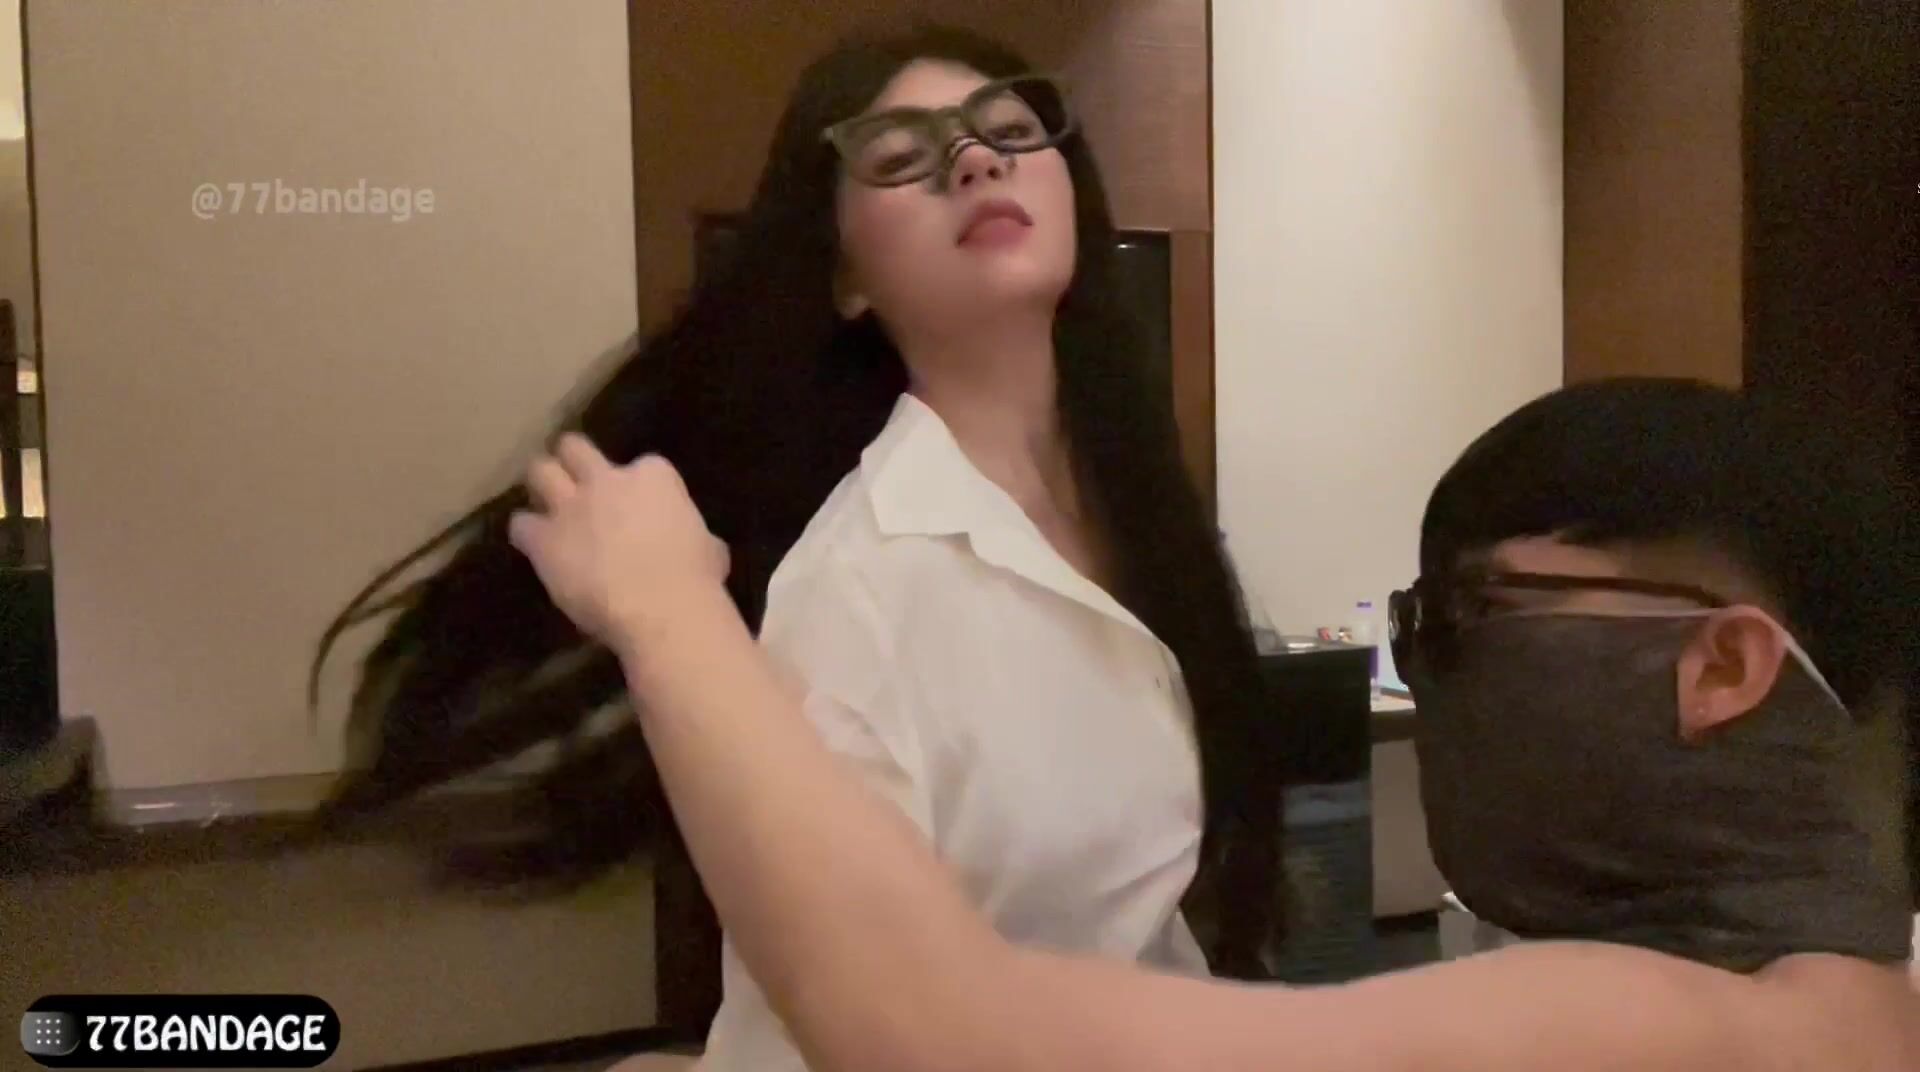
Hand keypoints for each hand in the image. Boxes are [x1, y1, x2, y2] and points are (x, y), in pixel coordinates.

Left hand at [508, 434, 729, 649]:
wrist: (660, 609)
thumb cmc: (695, 579)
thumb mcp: (708, 546)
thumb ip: (690, 533)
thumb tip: (697, 543)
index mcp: (653, 476)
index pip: (643, 464)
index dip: (636, 484)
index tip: (636, 504)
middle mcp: (607, 480)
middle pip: (575, 448)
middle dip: (573, 461)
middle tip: (574, 480)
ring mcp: (571, 507)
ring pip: (540, 471)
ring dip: (542, 483)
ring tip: (544, 500)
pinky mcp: (543, 539)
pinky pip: (520, 524)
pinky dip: (526, 532)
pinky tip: (534, 545)